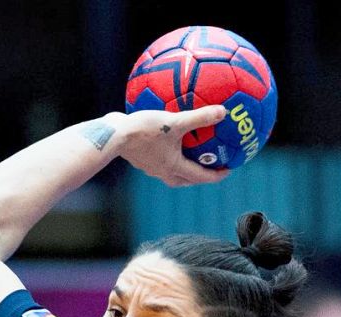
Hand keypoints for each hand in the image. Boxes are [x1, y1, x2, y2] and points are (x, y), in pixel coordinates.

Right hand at [111, 106, 232, 187]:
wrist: (113, 135)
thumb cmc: (145, 130)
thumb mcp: (175, 121)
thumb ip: (199, 117)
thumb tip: (223, 112)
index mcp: (173, 167)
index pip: (200, 177)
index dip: (216, 175)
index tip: (228, 171)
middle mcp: (161, 171)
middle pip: (184, 180)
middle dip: (198, 177)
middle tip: (208, 169)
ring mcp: (148, 166)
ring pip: (169, 173)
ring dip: (181, 169)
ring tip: (187, 156)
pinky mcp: (139, 158)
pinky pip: (157, 160)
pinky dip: (166, 155)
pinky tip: (166, 140)